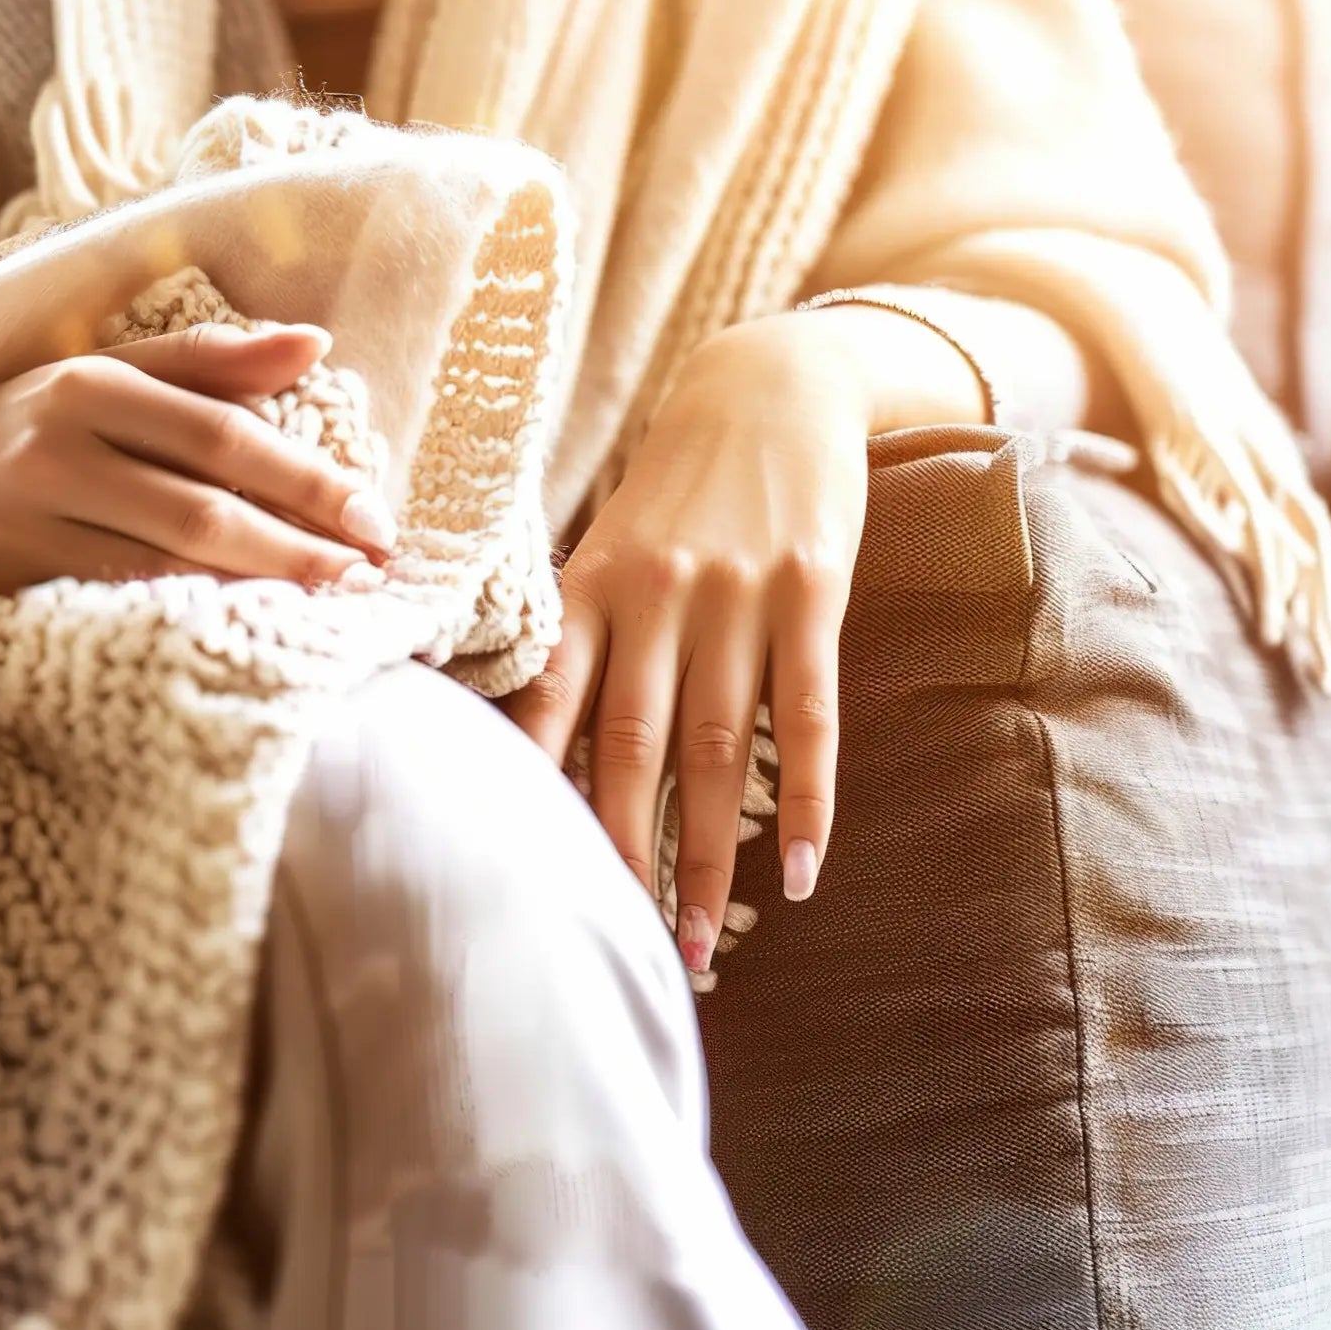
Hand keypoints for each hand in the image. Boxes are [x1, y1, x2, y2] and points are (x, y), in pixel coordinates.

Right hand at [0, 321, 397, 592]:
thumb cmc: (17, 421)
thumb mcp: (100, 371)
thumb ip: (208, 362)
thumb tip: (316, 342)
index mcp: (89, 381)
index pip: (220, 432)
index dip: (304, 476)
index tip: (374, 515)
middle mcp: (57, 447)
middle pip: (200, 504)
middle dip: (297, 542)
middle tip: (371, 571)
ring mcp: (28, 519)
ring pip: (162, 561)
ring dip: (257, 586)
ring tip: (331, 602)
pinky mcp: (9, 578)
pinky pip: (116, 600)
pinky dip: (186, 614)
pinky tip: (244, 628)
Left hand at [504, 313, 870, 970]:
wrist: (770, 382)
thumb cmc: (676, 489)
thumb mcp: (607, 550)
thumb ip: (579, 641)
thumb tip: (531, 752)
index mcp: (586, 591)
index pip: (545, 709)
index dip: (530, 800)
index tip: (518, 881)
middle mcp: (651, 597)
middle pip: (629, 750)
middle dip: (622, 858)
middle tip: (619, 947)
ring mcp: (734, 595)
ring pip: (716, 750)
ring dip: (708, 857)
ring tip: (700, 942)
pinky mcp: (812, 591)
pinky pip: (807, 715)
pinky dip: (806, 800)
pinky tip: (801, 871)